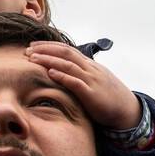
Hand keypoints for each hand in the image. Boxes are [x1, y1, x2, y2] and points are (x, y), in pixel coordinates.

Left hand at [24, 42, 141, 129]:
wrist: (127, 111)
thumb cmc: (108, 97)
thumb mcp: (94, 81)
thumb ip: (80, 75)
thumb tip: (62, 72)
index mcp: (89, 65)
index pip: (67, 49)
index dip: (49, 46)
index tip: (33, 45)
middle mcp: (90, 69)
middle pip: (65, 53)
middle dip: (45, 50)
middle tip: (27, 50)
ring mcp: (91, 80)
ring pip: (68, 65)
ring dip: (48, 60)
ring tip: (32, 59)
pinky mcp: (92, 94)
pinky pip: (76, 82)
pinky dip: (62, 76)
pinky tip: (50, 73)